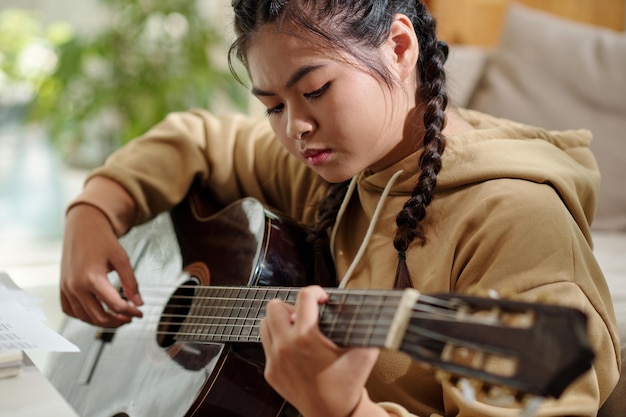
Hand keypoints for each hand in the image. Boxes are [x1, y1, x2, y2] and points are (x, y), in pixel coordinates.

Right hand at [60, 204, 142, 326]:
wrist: (82, 227)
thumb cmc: (102, 240)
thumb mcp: (122, 259)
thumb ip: (131, 282)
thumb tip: (139, 303)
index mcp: (92, 278)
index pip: (115, 305)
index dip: (131, 312)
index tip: (140, 312)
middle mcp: (76, 286)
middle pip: (99, 316)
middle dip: (117, 321)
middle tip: (130, 317)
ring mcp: (67, 288)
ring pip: (84, 317)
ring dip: (102, 321)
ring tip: (117, 317)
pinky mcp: (62, 288)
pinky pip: (71, 311)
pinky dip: (84, 316)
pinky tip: (97, 312)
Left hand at [260, 285, 384, 416]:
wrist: (334, 415)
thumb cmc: (350, 383)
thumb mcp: (365, 353)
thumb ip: (366, 327)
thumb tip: (373, 308)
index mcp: (307, 337)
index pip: (304, 297)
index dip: (316, 291)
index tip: (323, 298)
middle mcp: (286, 346)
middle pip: (275, 306)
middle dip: (292, 306)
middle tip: (306, 316)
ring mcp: (275, 360)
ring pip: (265, 324)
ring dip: (280, 322)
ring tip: (297, 329)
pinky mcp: (270, 372)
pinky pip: (267, 345)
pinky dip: (278, 341)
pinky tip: (294, 348)